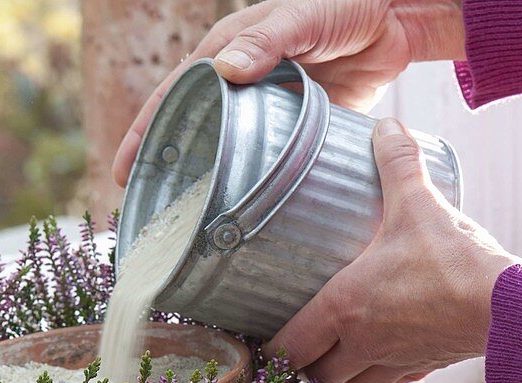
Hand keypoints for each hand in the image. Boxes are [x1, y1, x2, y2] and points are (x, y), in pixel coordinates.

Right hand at [112, 0, 464, 185]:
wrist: (397, 21)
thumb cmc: (343, 6)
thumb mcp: (301, 17)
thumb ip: (267, 41)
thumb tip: (226, 71)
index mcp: (227, 53)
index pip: (174, 95)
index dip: (146, 132)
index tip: (124, 170)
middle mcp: (239, 83)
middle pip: (192, 128)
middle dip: (166, 166)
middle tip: (145, 208)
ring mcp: (265, 108)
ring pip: (225, 149)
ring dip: (204, 181)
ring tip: (183, 221)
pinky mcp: (296, 128)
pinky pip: (266, 159)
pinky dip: (250, 183)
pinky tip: (239, 212)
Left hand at [266, 118, 517, 382]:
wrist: (509, 306)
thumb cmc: (452, 259)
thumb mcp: (417, 203)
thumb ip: (397, 162)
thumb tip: (385, 125)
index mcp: (344, 307)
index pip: (289, 347)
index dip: (272, 349)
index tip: (266, 340)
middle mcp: (361, 343)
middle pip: (315, 374)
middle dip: (305, 364)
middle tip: (303, 343)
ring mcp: (394, 361)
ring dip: (341, 372)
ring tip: (340, 350)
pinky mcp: (425, 367)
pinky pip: (390, 382)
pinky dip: (381, 374)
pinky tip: (388, 354)